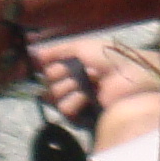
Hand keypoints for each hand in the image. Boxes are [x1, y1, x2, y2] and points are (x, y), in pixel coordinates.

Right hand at [33, 41, 159, 152]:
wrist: (127, 74)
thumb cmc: (106, 56)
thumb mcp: (80, 46)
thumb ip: (55, 50)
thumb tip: (32, 54)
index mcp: (73, 64)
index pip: (48, 68)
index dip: (51, 65)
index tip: (58, 61)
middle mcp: (73, 81)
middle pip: (49, 82)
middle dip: (61, 75)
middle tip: (78, 71)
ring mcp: (77, 98)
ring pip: (54, 97)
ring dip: (69, 88)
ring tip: (86, 84)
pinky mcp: (82, 114)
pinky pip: (64, 110)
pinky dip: (75, 101)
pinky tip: (87, 96)